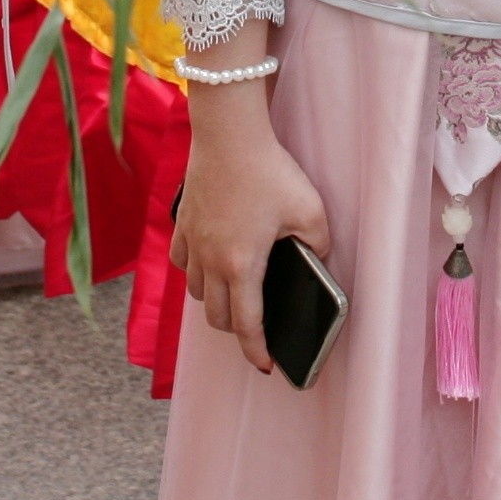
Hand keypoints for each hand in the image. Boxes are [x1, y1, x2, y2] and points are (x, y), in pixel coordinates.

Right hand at [170, 74, 329, 376]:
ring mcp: (192, 242)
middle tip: (254, 331)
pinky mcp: (182, 223)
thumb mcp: (311, 211)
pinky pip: (182, 261)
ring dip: (214, 301)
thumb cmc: (270, 171)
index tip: (265, 366)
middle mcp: (211, 260)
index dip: (257, 351)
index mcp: (242, 265)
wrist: (229, 134)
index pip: (247, 325)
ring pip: (197, 291)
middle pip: (217, 315)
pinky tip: (208, 264)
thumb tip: (315, 261)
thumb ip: (318, 246)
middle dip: (236, 330)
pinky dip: (194, 271)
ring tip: (234, 297)